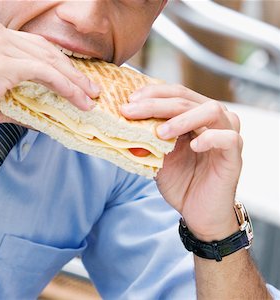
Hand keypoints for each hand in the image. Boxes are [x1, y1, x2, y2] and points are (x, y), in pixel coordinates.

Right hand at [0, 20, 99, 132]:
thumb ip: (20, 99)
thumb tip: (42, 114)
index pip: (37, 48)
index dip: (60, 65)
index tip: (77, 82)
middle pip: (47, 51)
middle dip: (73, 73)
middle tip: (90, 90)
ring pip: (49, 61)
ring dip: (73, 81)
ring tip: (88, 98)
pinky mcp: (2, 61)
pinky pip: (42, 72)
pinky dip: (63, 86)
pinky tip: (75, 98)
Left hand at [121, 84, 241, 240]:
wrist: (198, 212)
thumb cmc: (180, 181)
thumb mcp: (157, 155)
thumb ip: (146, 137)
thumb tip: (122, 121)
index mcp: (195, 115)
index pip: (175, 93)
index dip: (152, 93)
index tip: (129, 100)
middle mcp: (213, 120)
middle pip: (186, 99)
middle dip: (155, 104)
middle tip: (131, 111)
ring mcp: (227, 134)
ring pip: (211, 110)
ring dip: (182, 118)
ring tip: (161, 132)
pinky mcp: (234, 155)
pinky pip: (228, 138)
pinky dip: (209, 138)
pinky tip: (193, 146)